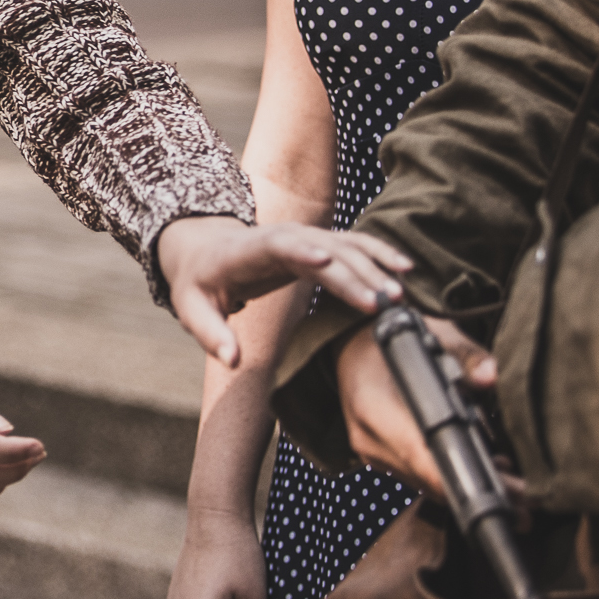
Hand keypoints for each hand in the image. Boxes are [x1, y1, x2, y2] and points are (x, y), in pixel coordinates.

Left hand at [158, 216, 411, 367]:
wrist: (205, 249)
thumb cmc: (200, 282)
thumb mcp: (193, 308)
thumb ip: (211, 334)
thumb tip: (232, 361)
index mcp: (249, 250)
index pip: (278, 246)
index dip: (302, 252)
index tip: (327, 263)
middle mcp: (282, 237)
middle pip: (324, 250)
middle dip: (354, 275)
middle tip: (382, 304)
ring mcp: (304, 238)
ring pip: (345, 246)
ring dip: (374, 267)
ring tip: (400, 296)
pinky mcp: (319, 245)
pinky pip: (354, 246)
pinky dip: (380, 255)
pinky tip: (405, 269)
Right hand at [333, 315, 500, 498]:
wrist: (349, 341)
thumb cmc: (389, 337)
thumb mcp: (431, 334)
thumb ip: (465, 355)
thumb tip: (492, 375)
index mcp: (373, 407)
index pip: (421, 457)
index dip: (463, 477)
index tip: (505, 490)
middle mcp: (369, 438)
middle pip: (429, 479)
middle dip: (478, 486)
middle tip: (526, 497)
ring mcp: (372, 452)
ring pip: (426, 484)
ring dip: (468, 485)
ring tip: (514, 485)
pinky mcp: (380, 457)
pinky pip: (419, 478)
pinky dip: (451, 477)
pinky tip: (484, 469)